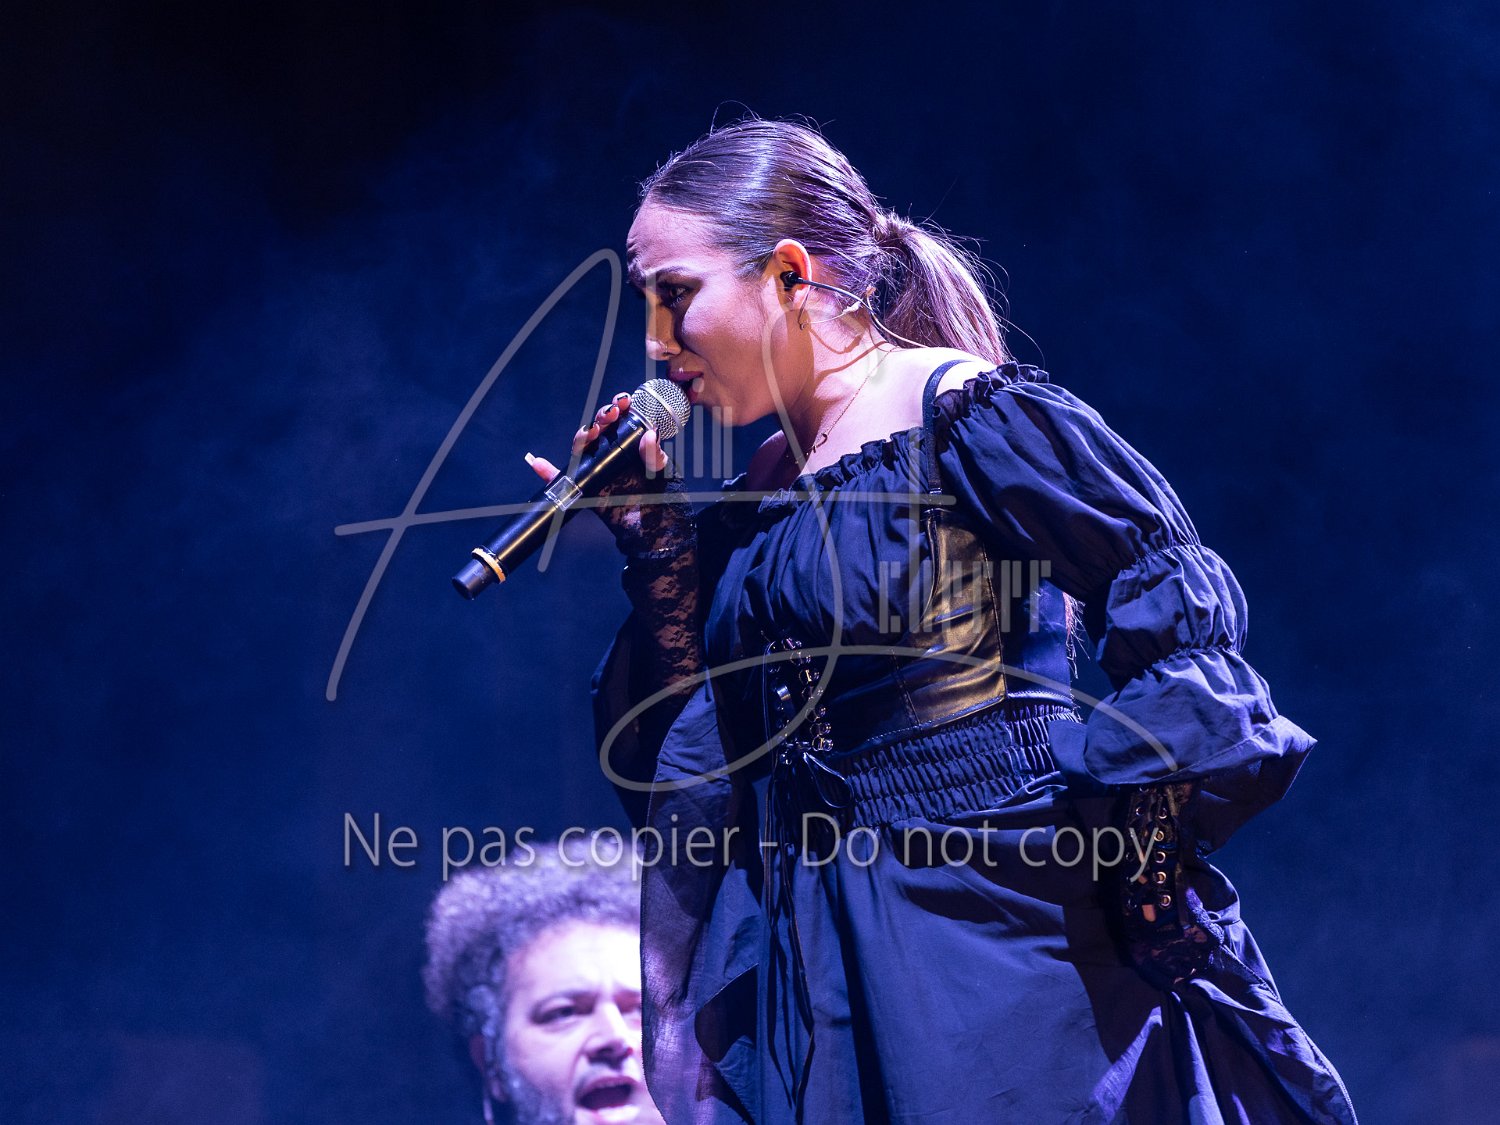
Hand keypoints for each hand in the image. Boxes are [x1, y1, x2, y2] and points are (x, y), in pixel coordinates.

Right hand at [524, 392, 668, 483]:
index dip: (618, 406)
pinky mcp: (587, 488)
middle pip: (598, 428)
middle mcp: (610, 454)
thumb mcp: (662, 472)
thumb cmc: (660, 496)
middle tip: (612, 415)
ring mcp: (597, 470)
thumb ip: (655, 455)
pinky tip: (538, 464)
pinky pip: (563, 481)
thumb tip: (650, 435)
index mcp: (629, 445)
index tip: (624, 402)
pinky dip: (548, 472)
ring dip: (583, 435)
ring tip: (591, 433)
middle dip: (602, 416)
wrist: (654, 528)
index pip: (619, 420)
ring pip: (582, 447)